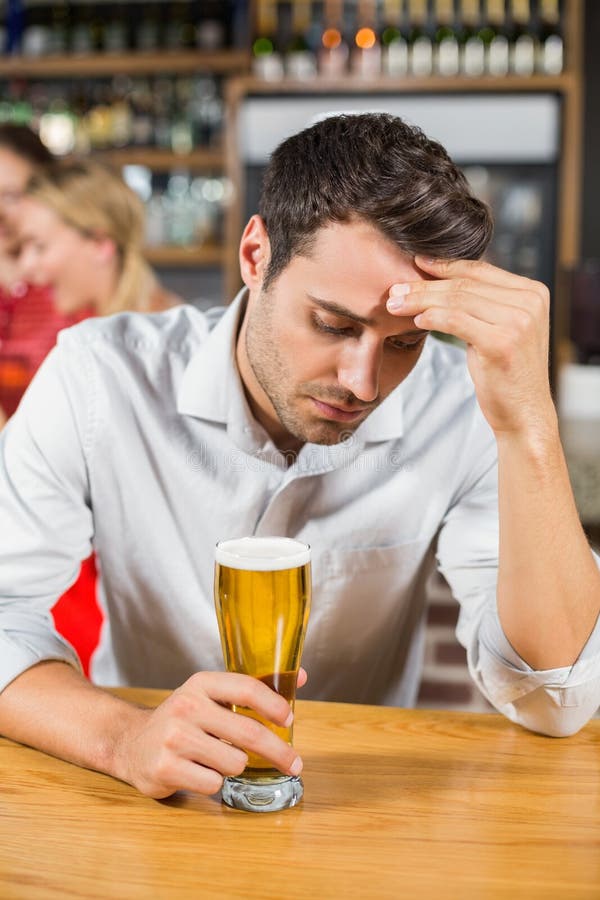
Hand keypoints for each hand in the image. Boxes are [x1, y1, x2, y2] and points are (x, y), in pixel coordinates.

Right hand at [112, 671, 304, 798]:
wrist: (131, 742)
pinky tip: (198, 772)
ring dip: (234, 766)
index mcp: (201, 683)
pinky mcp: (166, 768)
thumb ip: (252, 688)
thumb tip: (299, 676)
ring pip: (234, 762)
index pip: (246, 688)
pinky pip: (213, 783)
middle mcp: (186, 706)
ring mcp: (174, 738)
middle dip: (278, 752)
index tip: (289, 720)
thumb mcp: (210, 696)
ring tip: (216, 759)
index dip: (274, 705)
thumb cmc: (183, 720)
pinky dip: (214, 782)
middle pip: (249, 733)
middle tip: (294, 764)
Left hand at [386, 256, 555, 436]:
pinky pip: (456, 321)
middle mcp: (530, 302)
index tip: (416, 263)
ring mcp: (518, 322)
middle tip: (395, 289)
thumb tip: (443, 280)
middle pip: (465, 285)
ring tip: (395, 304)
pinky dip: (432, 318)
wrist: (524, 414)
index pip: (480, 270)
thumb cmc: (506, 373)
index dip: (445, 266)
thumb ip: (483, 304)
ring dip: (420, 300)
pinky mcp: (502, 342)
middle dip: (425, 285)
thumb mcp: (500, 329)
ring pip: (457, 300)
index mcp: (533, 292)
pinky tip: (416, 320)